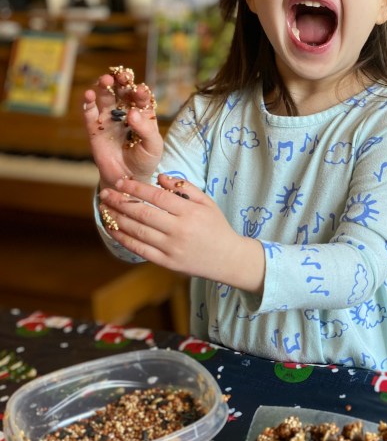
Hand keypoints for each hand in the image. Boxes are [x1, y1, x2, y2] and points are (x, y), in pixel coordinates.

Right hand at [82, 67, 163, 186]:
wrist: (128, 178)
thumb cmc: (145, 160)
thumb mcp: (153, 147)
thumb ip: (146, 130)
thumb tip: (131, 113)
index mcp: (142, 114)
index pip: (141, 98)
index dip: (139, 92)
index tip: (139, 91)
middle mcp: (125, 112)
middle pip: (122, 92)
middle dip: (121, 82)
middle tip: (121, 76)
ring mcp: (109, 119)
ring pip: (105, 98)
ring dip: (104, 87)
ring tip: (106, 81)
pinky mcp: (94, 128)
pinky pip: (89, 113)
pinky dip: (87, 103)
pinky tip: (88, 95)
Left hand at [98, 174, 265, 292]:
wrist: (228, 259)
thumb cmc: (217, 227)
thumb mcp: (207, 202)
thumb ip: (185, 187)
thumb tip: (160, 177)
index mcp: (190, 212)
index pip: (157, 196)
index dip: (136, 188)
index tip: (120, 182)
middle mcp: (180, 230)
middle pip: (143, 213)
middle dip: (120, 202)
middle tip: (105, 193)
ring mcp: (172, 248)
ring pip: (138, 231)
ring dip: (117, 219)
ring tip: (104, 208)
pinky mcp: (167, 262)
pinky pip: (140, 249)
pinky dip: (123, 239)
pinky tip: (113, 229)